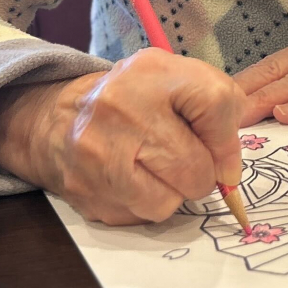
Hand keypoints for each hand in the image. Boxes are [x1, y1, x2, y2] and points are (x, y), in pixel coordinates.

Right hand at [0, 50, 244, 226]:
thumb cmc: (134, 102)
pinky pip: (140, 217)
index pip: (216, 102)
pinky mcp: (84, 190)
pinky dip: (146, 205)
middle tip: (184, 160)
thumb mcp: (176, 82)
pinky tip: (131, 181)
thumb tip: (230, 172)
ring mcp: (96, 152)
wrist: (57, 118)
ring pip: (169, 202)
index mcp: (152, 71)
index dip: (228, 138)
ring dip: (173, 194)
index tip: (221, 148)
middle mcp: (120, 107)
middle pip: (195, 167)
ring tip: (155, 170)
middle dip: (201, 173)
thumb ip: (218, 112)